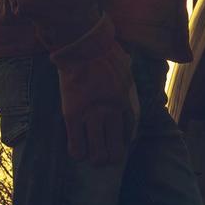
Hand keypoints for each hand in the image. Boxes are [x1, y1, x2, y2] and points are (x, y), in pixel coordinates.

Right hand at [50, 15, 139, 166]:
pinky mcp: (73, 115)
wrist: (84, 46)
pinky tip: (78, 153)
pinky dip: (78, 152)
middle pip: (115, 149)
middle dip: (111, 157)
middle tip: (106, 157)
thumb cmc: (106, 54)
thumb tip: (132, 81)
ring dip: (96, 158)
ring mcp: (92, 115)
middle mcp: (112, 113)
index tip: (120, 144)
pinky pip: (76, 144)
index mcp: (126, 102)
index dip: (124, 141)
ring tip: (93, 158)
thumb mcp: (126, 70)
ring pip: (97, 152)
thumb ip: (128, 83)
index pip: (129, 132)